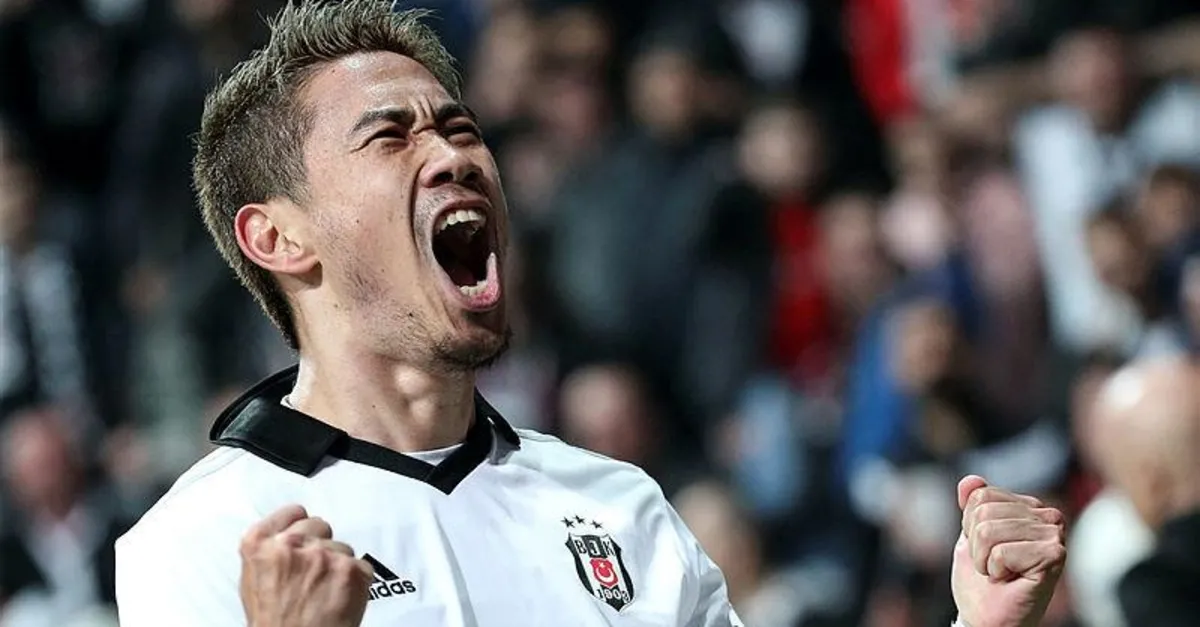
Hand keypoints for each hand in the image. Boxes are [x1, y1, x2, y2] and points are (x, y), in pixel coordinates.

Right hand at [239, 505, 373, 626]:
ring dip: (337, 565)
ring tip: (324, 592)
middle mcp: (290, 544)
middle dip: (320, 545)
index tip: (304, 532)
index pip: (292, 512)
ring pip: (342, 546)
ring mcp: (323, 555)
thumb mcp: (252, 584)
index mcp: (259, 544)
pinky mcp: (351, 569)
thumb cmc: (274, 625)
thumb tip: (282, 539)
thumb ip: (268, 553)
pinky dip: (355, 580)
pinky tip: (339, 598)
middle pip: (319, 525)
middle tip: (314, 573)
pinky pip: (361, 565)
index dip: (300, 524)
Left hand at [951, 476, 1065, 626]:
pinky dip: (996, 569)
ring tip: (1001, 573)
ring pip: (988, 530)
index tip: (985, 549)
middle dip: (976, 544)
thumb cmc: (982, 582)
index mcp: (1028, 506)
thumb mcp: (970, 536)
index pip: (981, 494)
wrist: (987, 618)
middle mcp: (1047, 516)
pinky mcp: (1054, 556)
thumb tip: (970, 480)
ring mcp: (1054, 534)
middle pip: (983, 511)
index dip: (971, 526)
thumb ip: (972, 506)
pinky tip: (1011, 579)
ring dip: (984, 559)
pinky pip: (1001, 552)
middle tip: (992, 565)